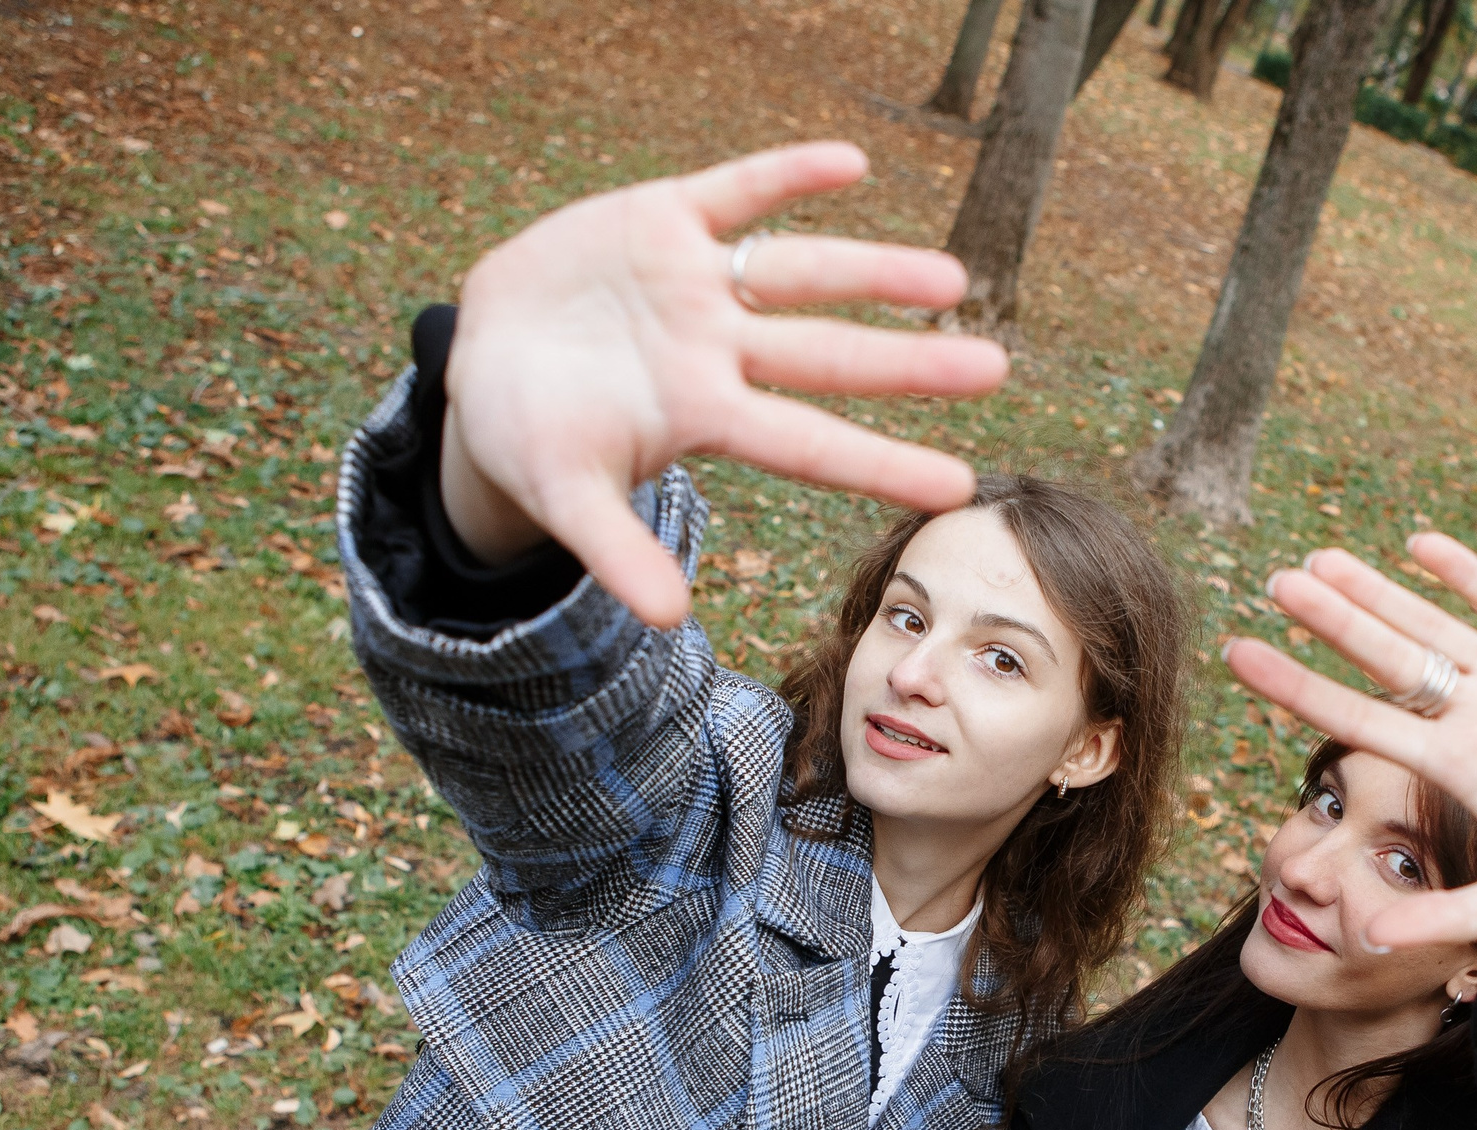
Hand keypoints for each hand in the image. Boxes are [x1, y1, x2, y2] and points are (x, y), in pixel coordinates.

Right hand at [441, 141, 1009, 625]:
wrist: (482, 351)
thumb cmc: (528, 435)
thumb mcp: (565, 496)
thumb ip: (615, 552)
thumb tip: (668, 620)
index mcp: (702, 417)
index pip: (808, 445)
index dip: (879, 463)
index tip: (958, 489)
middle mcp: (717, 350)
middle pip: (825, 356)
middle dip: (906, 365)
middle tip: (994, 368)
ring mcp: (695, 283)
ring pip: (799, 273)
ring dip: (872, 271)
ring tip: (950, 279)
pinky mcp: (662, 220)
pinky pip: (736, 191)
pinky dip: (787, 174)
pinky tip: (850, 163)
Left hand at [1226, 534, 1476, 1012]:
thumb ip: (1452, 919)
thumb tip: (1372, 940)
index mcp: (1456, 766)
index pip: (1361, 721)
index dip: (1302, 688)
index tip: (1239, 656)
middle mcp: (1474, 717)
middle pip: (1388, 659)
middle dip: (1333, 620)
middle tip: (1273, 581)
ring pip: (1435, 624)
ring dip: (1380, 590)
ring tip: (1321, 558)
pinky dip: (1467, 574)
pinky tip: (1418, 544)